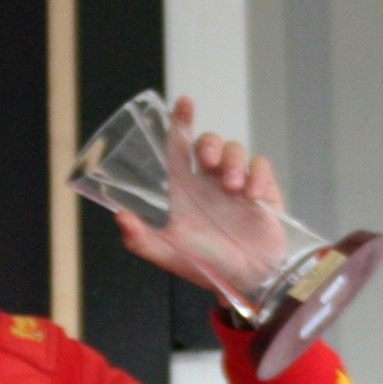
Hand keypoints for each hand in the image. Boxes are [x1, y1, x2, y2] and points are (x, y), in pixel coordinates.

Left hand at [113, 91, 289, 289]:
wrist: (245, 281)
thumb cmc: (203, 265)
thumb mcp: (167, 254)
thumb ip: (140, 239)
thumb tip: (120, 217)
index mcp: (182, 189)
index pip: (177, 147)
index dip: (180, 121)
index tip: (184, 102)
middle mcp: (207, 182)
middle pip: (208, 142)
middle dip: (210, 143)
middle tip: (209, 162)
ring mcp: (235, 185)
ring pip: (236, 149)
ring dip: (234, 161)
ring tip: (233, 187)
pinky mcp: (262, 191)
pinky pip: (261, 166)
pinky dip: (258, 174)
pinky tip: (253, 195)